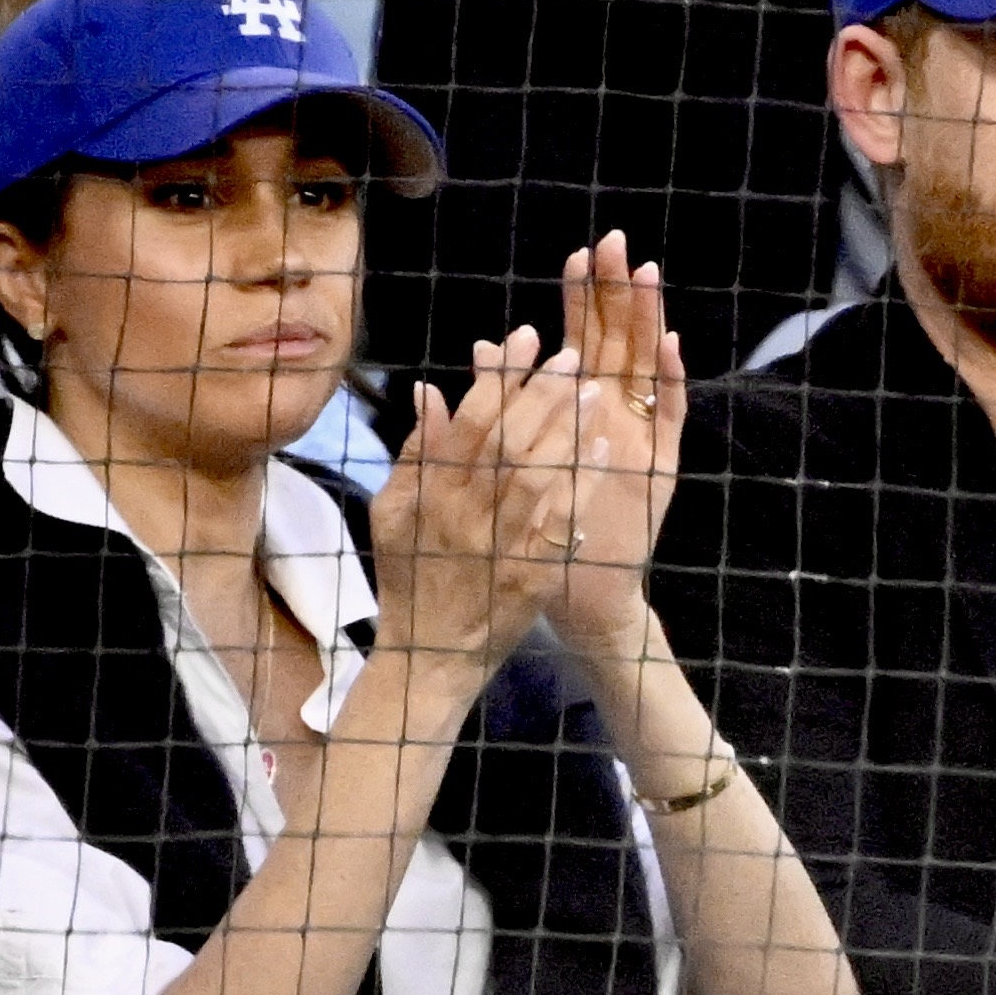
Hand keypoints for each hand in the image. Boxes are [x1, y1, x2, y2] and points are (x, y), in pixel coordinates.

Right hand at [368, 333, 577, 688]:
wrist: (427, 657)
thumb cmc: (409, 577)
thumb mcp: (392, 513)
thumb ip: (415, 452)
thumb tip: (430, 390)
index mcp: (429, 495)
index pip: (468, 423)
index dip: (497, 377)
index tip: (522, 337)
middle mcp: (464, 516)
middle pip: (507, 443)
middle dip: (540, 393)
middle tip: (571, 354)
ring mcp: (500, 546)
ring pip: (537, 477)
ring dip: (567, 430)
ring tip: (594, 389)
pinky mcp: (532, 575)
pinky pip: (560, 523)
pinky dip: (581, 484)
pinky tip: (602, 450)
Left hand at [543, 233, 687, 658]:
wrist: (582, 593)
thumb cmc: (545, 529)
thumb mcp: (515, 461)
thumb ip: (504, 403)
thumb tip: (481, 347)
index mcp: (579, 409)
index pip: (582, 340)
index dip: (582, 299)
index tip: (577, 255)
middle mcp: (614, 414)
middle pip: (616, 341)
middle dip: (615, 293)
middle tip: (615, 242)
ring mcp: (641, 435)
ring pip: (643, 367)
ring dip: (646, 320)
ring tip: (645, 273)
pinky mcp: (660, 464)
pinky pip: (667, 416)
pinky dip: (669, 381)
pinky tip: (668, 345)